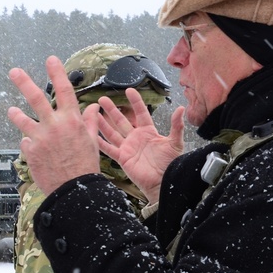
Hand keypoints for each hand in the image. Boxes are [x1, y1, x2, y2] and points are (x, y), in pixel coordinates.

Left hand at [7, 56, 100, 195]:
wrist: (73, 190)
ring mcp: (40, 138)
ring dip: (16, 114)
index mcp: (72, 121)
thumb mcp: (92, 141)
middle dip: (23, 82)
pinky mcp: (30, 151)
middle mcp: (54, 125)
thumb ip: (89, 121)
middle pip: (36, 98)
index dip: (57, 73)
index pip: (64, 90)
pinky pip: (26, 142)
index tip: (51, 59)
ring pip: (22, 120)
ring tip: (11, 110)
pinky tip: (38, 152)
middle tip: (13, 71)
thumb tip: (95, 106)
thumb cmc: (85, 165)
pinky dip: (30, 144)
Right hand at [94, 88, 183, 202]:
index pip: (140, 113)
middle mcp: (136, 138)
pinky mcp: (122, 158)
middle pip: (121, 120)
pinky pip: (109, 149)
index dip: (135, 102)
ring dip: (103, 122)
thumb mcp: (175, 142)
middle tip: (102, 99)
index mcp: (148, 132)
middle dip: (112, 110)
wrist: (163, 181)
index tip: (129, 90)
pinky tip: (92, 134)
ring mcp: (127, 148)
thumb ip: (176, 126)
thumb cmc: (170, 163)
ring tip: (93, 112)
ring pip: (112, 132)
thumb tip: (180, 108)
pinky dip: (100, 142)